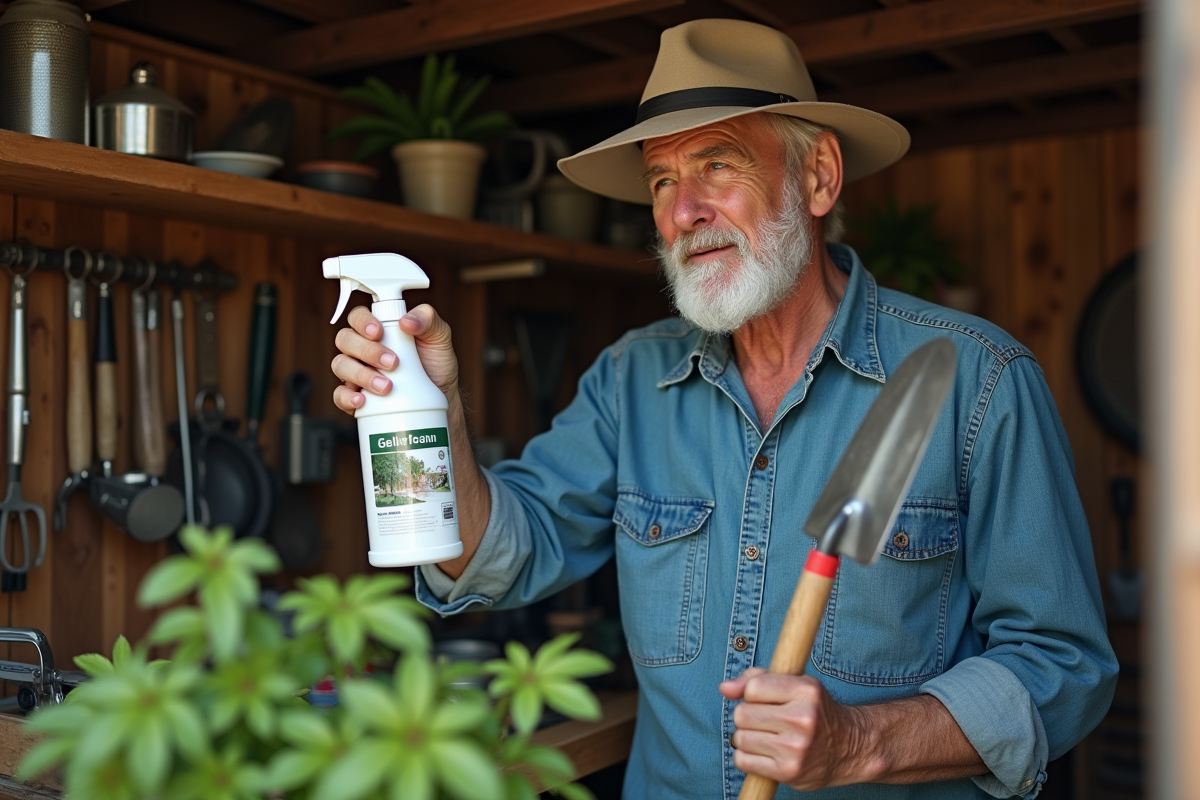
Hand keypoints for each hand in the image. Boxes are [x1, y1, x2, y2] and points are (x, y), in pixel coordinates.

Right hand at [331, 304, 459, 414]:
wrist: (442, 397)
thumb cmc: (436, 364)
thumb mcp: (439, 337)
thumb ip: (428, 319)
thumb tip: (406, 321)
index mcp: (378, 330)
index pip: (357, 317)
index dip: (362, 321)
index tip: (378, 332)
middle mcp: (361, 349)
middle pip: (345, 340)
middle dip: (366, 350)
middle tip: (392, 363)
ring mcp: (355, 372)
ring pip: (340, 366)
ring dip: (361, 375)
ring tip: (386, 386)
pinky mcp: (354, 396)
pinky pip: (339, 395)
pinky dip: (347, 397)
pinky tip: (362, 400)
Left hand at [720, 669, 877, 790]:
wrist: (849, 748)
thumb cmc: (815, 712)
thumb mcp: (796, 684)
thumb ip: (757, 678)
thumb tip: (725, 688)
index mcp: (806, 691)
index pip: (753, 688)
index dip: (751, 694)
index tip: (762, 700)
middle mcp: (803, 719)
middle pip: (742, 714)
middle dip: (746, 717)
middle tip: (763, 720)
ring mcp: (795, 748)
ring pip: (740, 738)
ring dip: (745, 738)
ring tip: (765, 737)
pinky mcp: (788, 771)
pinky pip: (743, 761)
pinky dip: (747, 757)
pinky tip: (763, 753)